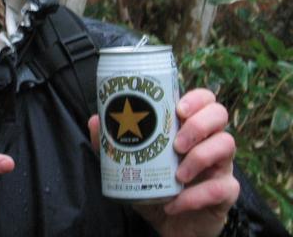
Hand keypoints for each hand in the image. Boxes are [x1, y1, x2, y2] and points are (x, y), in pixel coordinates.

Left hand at [88, 88, 239, 236]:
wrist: (170, 224)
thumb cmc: (154, 185)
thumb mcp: (131, 164)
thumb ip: (114, 143)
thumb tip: (96, 120)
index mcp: (188, 127)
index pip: (204, 99)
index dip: (196, 98)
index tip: (178, 109)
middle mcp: (209, 140)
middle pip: (220, 114)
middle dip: (198, 124)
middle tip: (176, 144)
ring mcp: (221, 165)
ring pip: (227, 144)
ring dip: (200, 157)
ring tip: (177, 175)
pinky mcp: (226, 192)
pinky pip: (222, 188)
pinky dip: (196, 196)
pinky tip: (176, 203)